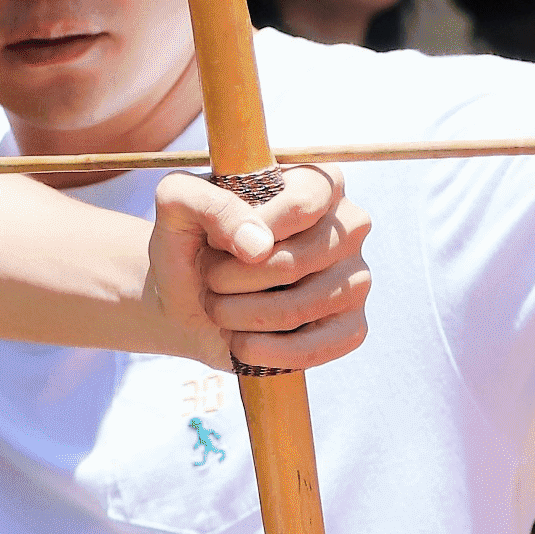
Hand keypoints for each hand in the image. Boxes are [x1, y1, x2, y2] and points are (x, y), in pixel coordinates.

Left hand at [147, 165, 371, 372]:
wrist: (188, 299)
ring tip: (218, 307)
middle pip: (294, 263)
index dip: (250, 227)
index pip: (303, 203)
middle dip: (231, 279)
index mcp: (320, 182)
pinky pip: (315, 349)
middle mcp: (350, 227)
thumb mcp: (177, 203)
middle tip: (209, 279)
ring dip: (238, 315)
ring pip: (299, 308)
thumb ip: (206, 201)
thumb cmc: (190, 242)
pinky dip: (263, 350)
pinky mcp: (351, 327)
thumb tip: (259, 246)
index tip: (214, 242)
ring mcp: (357, 278)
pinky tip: (239, 340)